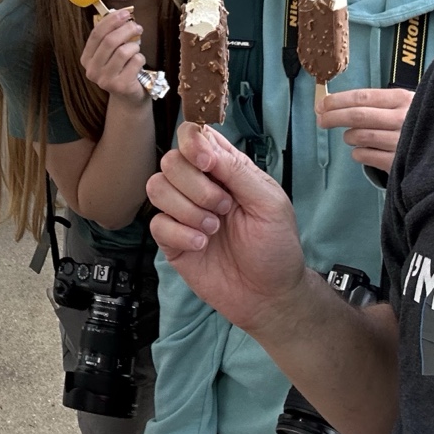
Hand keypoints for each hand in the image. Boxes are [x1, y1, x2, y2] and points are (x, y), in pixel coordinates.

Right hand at [79, 8, 149, 103]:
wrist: (128, 97)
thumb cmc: (120, 70)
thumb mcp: (110, 54)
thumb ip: (110, 37)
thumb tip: (121, 15)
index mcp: (86, 59)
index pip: (96, 34)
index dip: (111, 21)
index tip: (125, 13)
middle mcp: (92, 70)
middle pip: (110, 41)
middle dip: (126, 29)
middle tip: (137, 27)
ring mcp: (105, 80)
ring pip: (123, 51)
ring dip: (134, 46)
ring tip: (136, 49)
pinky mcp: (120, 85)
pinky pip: (135, 62)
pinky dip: (140, 58)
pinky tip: (138, 63)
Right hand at [147, 123, 308, 337]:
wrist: (269, 296)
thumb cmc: (276, 247)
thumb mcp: (269, 203)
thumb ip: (237, 171)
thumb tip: (205, 148)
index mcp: (225, 169)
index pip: (194, 136)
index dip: (192, 142)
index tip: (206, 163)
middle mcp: (200, 186)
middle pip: (170, 161)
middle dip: (195, 184)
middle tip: (223, 207)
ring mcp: (183, 213)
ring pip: (156, 187)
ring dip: (187, 209)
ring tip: (213, 229)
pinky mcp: (172, 240)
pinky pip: (156, 224)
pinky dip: (180, 234)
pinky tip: (202, 245)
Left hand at [316, 87, 413, 171]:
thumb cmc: (415, 120)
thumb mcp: (403, 103)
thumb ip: (375, 103)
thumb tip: (332, 104)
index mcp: (402, 99)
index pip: (362, 97)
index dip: (337, 101)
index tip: (321, 105)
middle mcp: (403, 119)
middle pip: (358, 116)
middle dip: (333, 117)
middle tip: (321, 120)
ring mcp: (403, 141)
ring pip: (361, 137)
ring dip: (349, 136)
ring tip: (349, 136)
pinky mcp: (400, 163)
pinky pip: (367, 156)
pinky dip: (358, 153)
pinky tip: (361, 150)